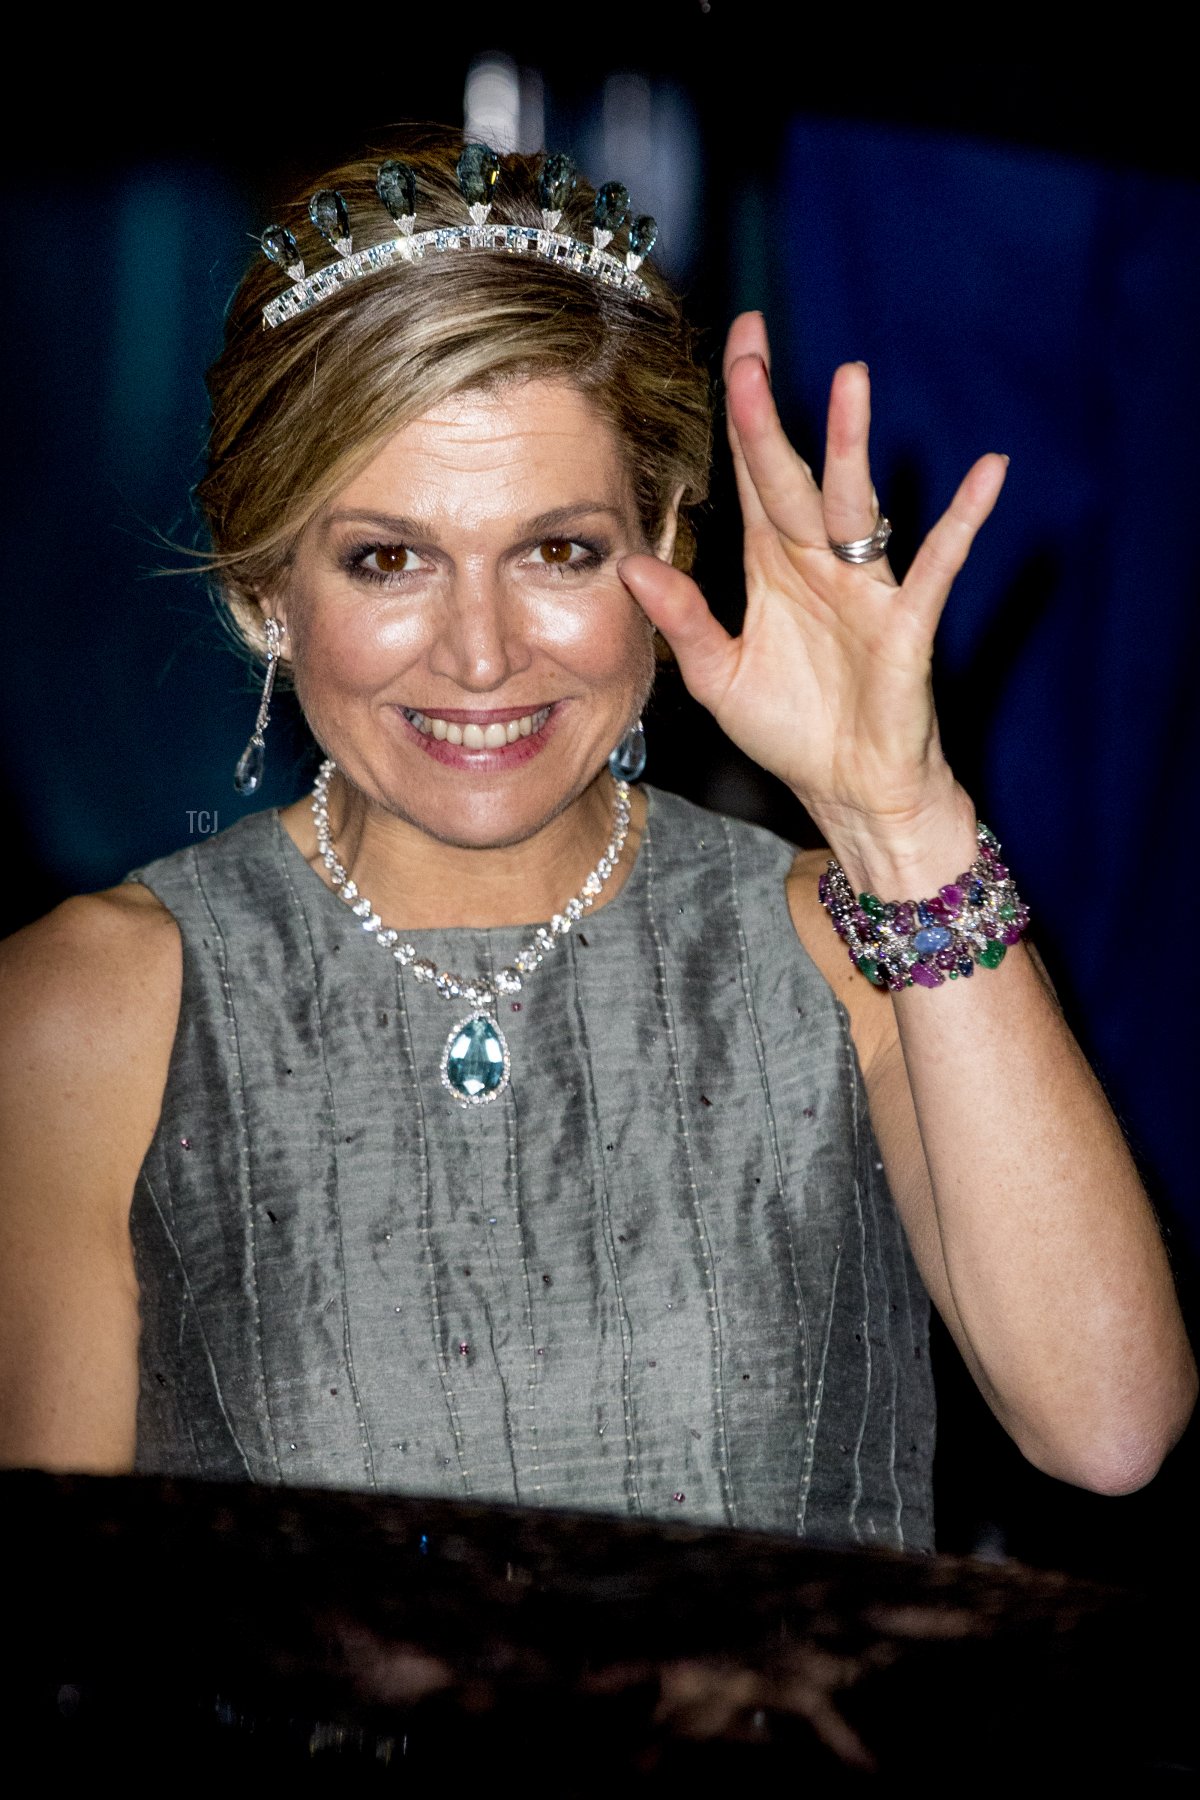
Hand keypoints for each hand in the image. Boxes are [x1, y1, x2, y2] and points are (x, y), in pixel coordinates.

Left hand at [619, 312, 1007, 882]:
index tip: (732, 350)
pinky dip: (964, 521)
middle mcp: (817, 562)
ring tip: (849, 381)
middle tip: (753, 344)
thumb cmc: (792, 730)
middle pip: (789, 473)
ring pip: (854, 503)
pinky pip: (938, 565)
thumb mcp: (718, 677)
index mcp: (771, 566)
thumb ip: (681, 619)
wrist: (850, 791)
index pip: (750, 476)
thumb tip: (629, 563)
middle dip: (770, 411)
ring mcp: (865, 587)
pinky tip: (988, 472)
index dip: (739, 417)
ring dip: (850, 445)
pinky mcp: (906, 626)